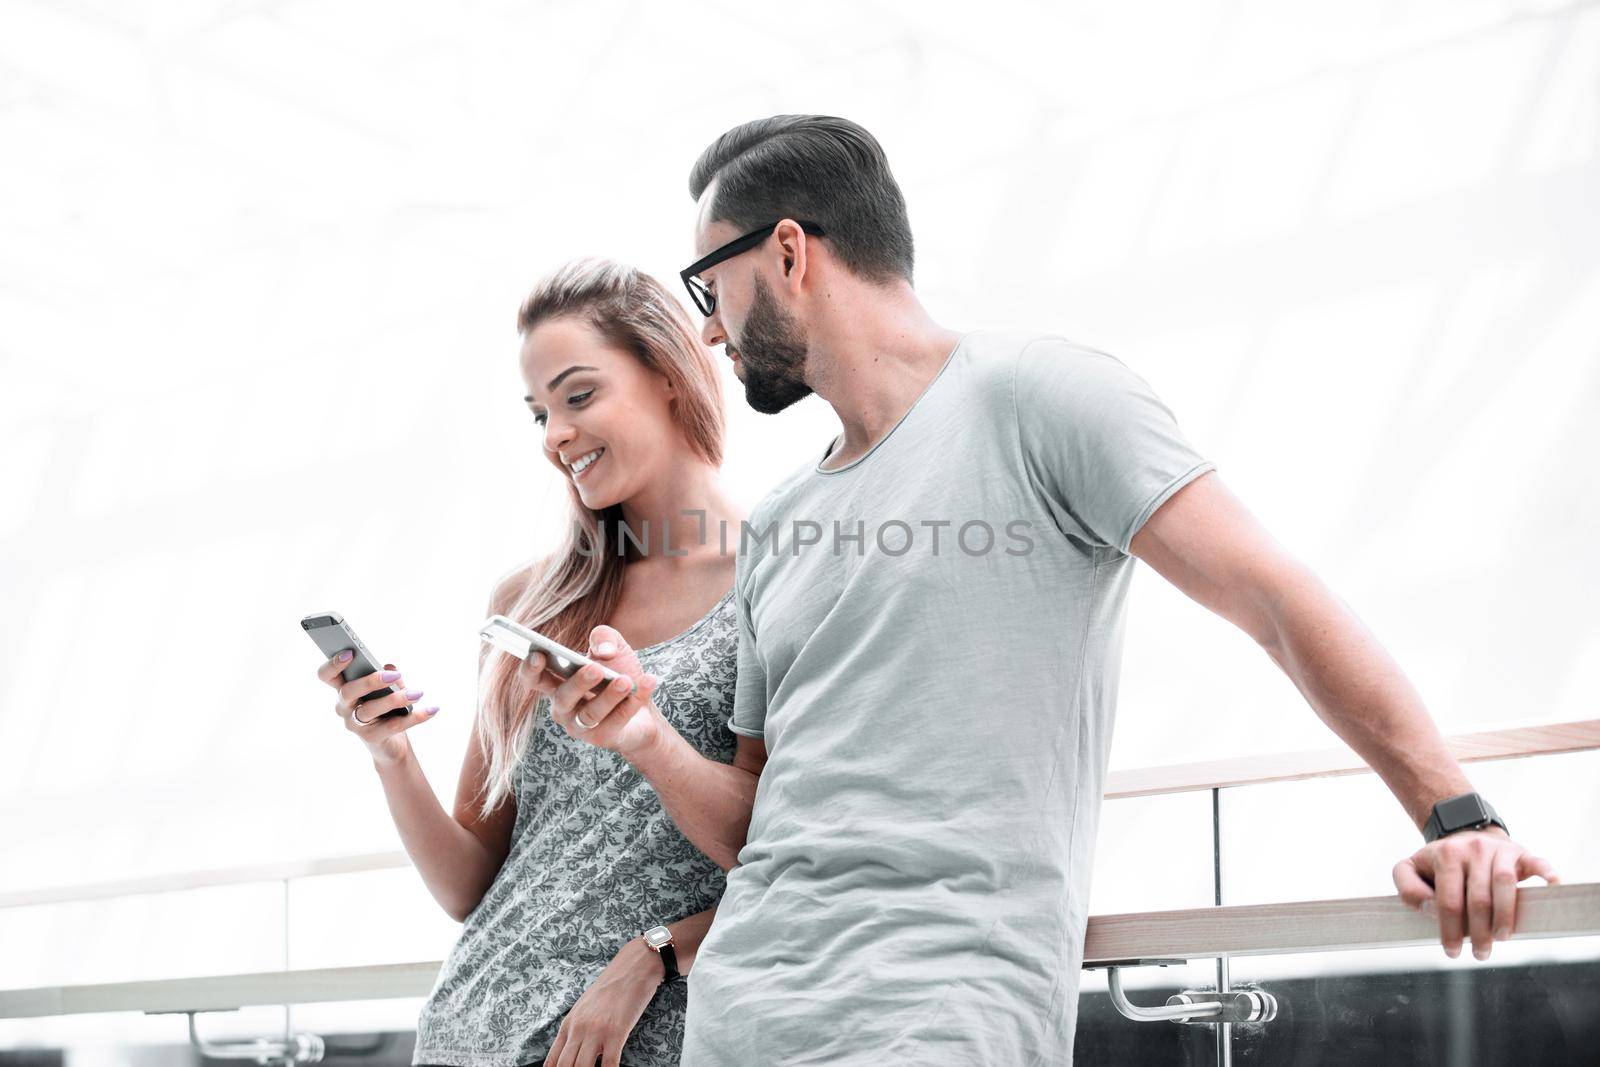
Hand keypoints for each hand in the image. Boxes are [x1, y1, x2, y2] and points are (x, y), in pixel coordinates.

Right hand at [316, 652, 438, 764]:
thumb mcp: (388, 688)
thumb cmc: (385, 708)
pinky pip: (393, 726)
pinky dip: (415, 717)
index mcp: (343, 688)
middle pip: (348, 691)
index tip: (349, 653)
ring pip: (370, 709)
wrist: (391, 743)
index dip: (333, 664)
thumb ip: (388, 675)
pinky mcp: (371, 738)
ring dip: (396, 699)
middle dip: (370, 681)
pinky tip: (431, 709)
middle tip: (394, 675)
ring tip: (418, 693)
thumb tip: (390, 667)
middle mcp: (344, 706)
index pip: (327, 675)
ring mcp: (355, 724)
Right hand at [534, 626, 665, 761]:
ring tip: (626, 680)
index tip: (538, 654)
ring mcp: (580, 726)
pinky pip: (617, 720)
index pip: (534, 679)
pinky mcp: (602, 737)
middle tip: (595, 668)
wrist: (643, 711)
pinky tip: (649, 682)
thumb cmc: (619, 674)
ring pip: (591, 713)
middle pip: (563, 697)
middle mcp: (563, 707)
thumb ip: (605, 637)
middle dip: (579, 682)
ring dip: (610, 695)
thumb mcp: (614, 648)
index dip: (530, 669)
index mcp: (557, 684)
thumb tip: (603, 652)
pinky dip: (634, 701)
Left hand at [543, 937, 661, 1066]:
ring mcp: (596, 1031)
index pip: (552, 1062)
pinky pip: (609, 1065)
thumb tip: (572, 1055)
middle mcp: (578, 1028)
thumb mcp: (584, 1008)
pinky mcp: (616, 1032)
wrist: (633, 967)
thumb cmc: (611, 987)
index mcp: (568, 1024)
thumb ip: (576, 1031)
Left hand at [1393, 826, 1560, 959]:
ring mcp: (1499, 850)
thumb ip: (1407, 888)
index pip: (1448, 900)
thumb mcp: (1410, 869)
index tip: (1453, 952)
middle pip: (1479, 897)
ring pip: (1505, 885)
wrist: (1465, 833)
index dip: (1450, 930)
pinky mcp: (1521, 852)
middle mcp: (1473, 849)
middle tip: (1480, 953)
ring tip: (1501, 938)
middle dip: (1479, 932)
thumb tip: (1430, 908)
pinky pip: (1537, 862)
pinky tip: (1551, 887)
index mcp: (1445, 855)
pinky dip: (1546, 874)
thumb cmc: (1438, 862)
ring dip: (1505, 917)